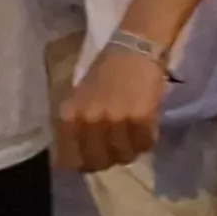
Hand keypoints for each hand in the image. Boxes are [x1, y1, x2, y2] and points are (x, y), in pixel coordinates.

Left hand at [55, 44, 165, 175]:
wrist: (133, 51)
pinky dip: (147, 140)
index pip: (70, 161)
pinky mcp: (140, 118)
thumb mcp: (78, 101)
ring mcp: (115, 121)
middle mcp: (89, 121)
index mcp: (68, 117)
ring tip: (133, 136)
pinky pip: (145, 144)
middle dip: (108, 160)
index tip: (93, 159)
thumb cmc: (104, 75)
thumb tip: (78, 160)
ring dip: (130, 150)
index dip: (83, 164)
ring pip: (124, 156)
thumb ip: (75, 128)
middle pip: (98, 162)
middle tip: (116, 149)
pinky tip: (146, 127)